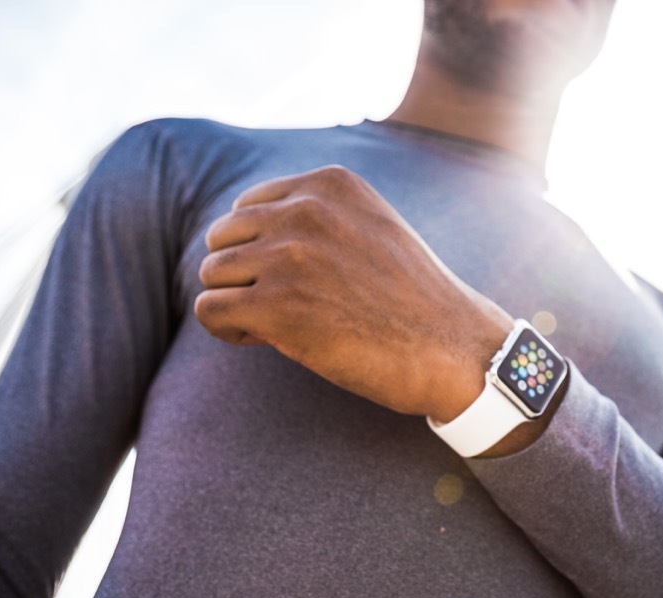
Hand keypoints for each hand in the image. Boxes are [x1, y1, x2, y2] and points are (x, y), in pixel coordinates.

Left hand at [195, 165, 512, 420]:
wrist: (452, 349)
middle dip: (243, 276)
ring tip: (278, 327)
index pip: (247, 208)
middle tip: (282, 308)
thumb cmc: (412, 300)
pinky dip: (228, 330)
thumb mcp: (371, 228)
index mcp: (329, 183)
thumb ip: (319, 217)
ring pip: (212, 273)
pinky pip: (210, 309)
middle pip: (222, 238)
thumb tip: (242, 233)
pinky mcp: (277, 306)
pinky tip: (265, 341)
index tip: (292, 282)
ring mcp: (290, 256)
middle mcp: (306, 210)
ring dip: (236, 304)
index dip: (260, 250)